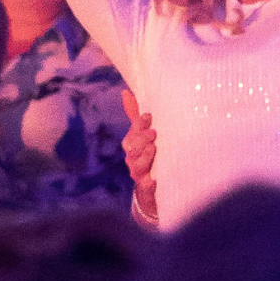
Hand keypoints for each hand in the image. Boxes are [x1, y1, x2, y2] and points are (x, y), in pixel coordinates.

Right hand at [121, 88, 156, 220]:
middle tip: (154, 134)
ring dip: (145, 157)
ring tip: (153, 149)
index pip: (133, 131)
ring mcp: (138, 173)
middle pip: (132, 147)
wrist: (150, 187)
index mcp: (132, 143)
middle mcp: (132, 158)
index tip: (149, 116)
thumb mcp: (143, 134)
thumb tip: (125, 92)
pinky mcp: (146, 188)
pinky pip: (145, 185)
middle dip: (141, 139)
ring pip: (136, 165)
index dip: (139, 124)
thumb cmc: (147, 154)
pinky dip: (148, 182)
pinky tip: (153, 179)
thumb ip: (135, 115)